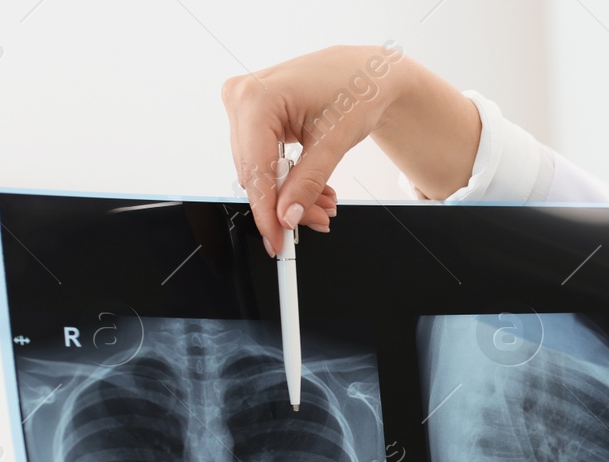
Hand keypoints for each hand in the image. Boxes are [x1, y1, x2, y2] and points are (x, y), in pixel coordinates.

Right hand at [221, 43, 482, 254]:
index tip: (276, 242)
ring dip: (290, 193)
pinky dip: (288, 178)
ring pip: (259, 169)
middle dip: (285, 204)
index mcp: (257, 98)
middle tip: (318, 221)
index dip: (266, 213)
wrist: (366, 71)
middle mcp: (242, 97)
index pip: (255, 170)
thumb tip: (288, 216)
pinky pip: (263, 157)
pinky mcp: (252, 113)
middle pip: (255, 173)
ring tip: (323, 204)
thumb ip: (308, 183)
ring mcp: (243, 104)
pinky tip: (314, 189)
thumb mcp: (334, 142)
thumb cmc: (355, 89)